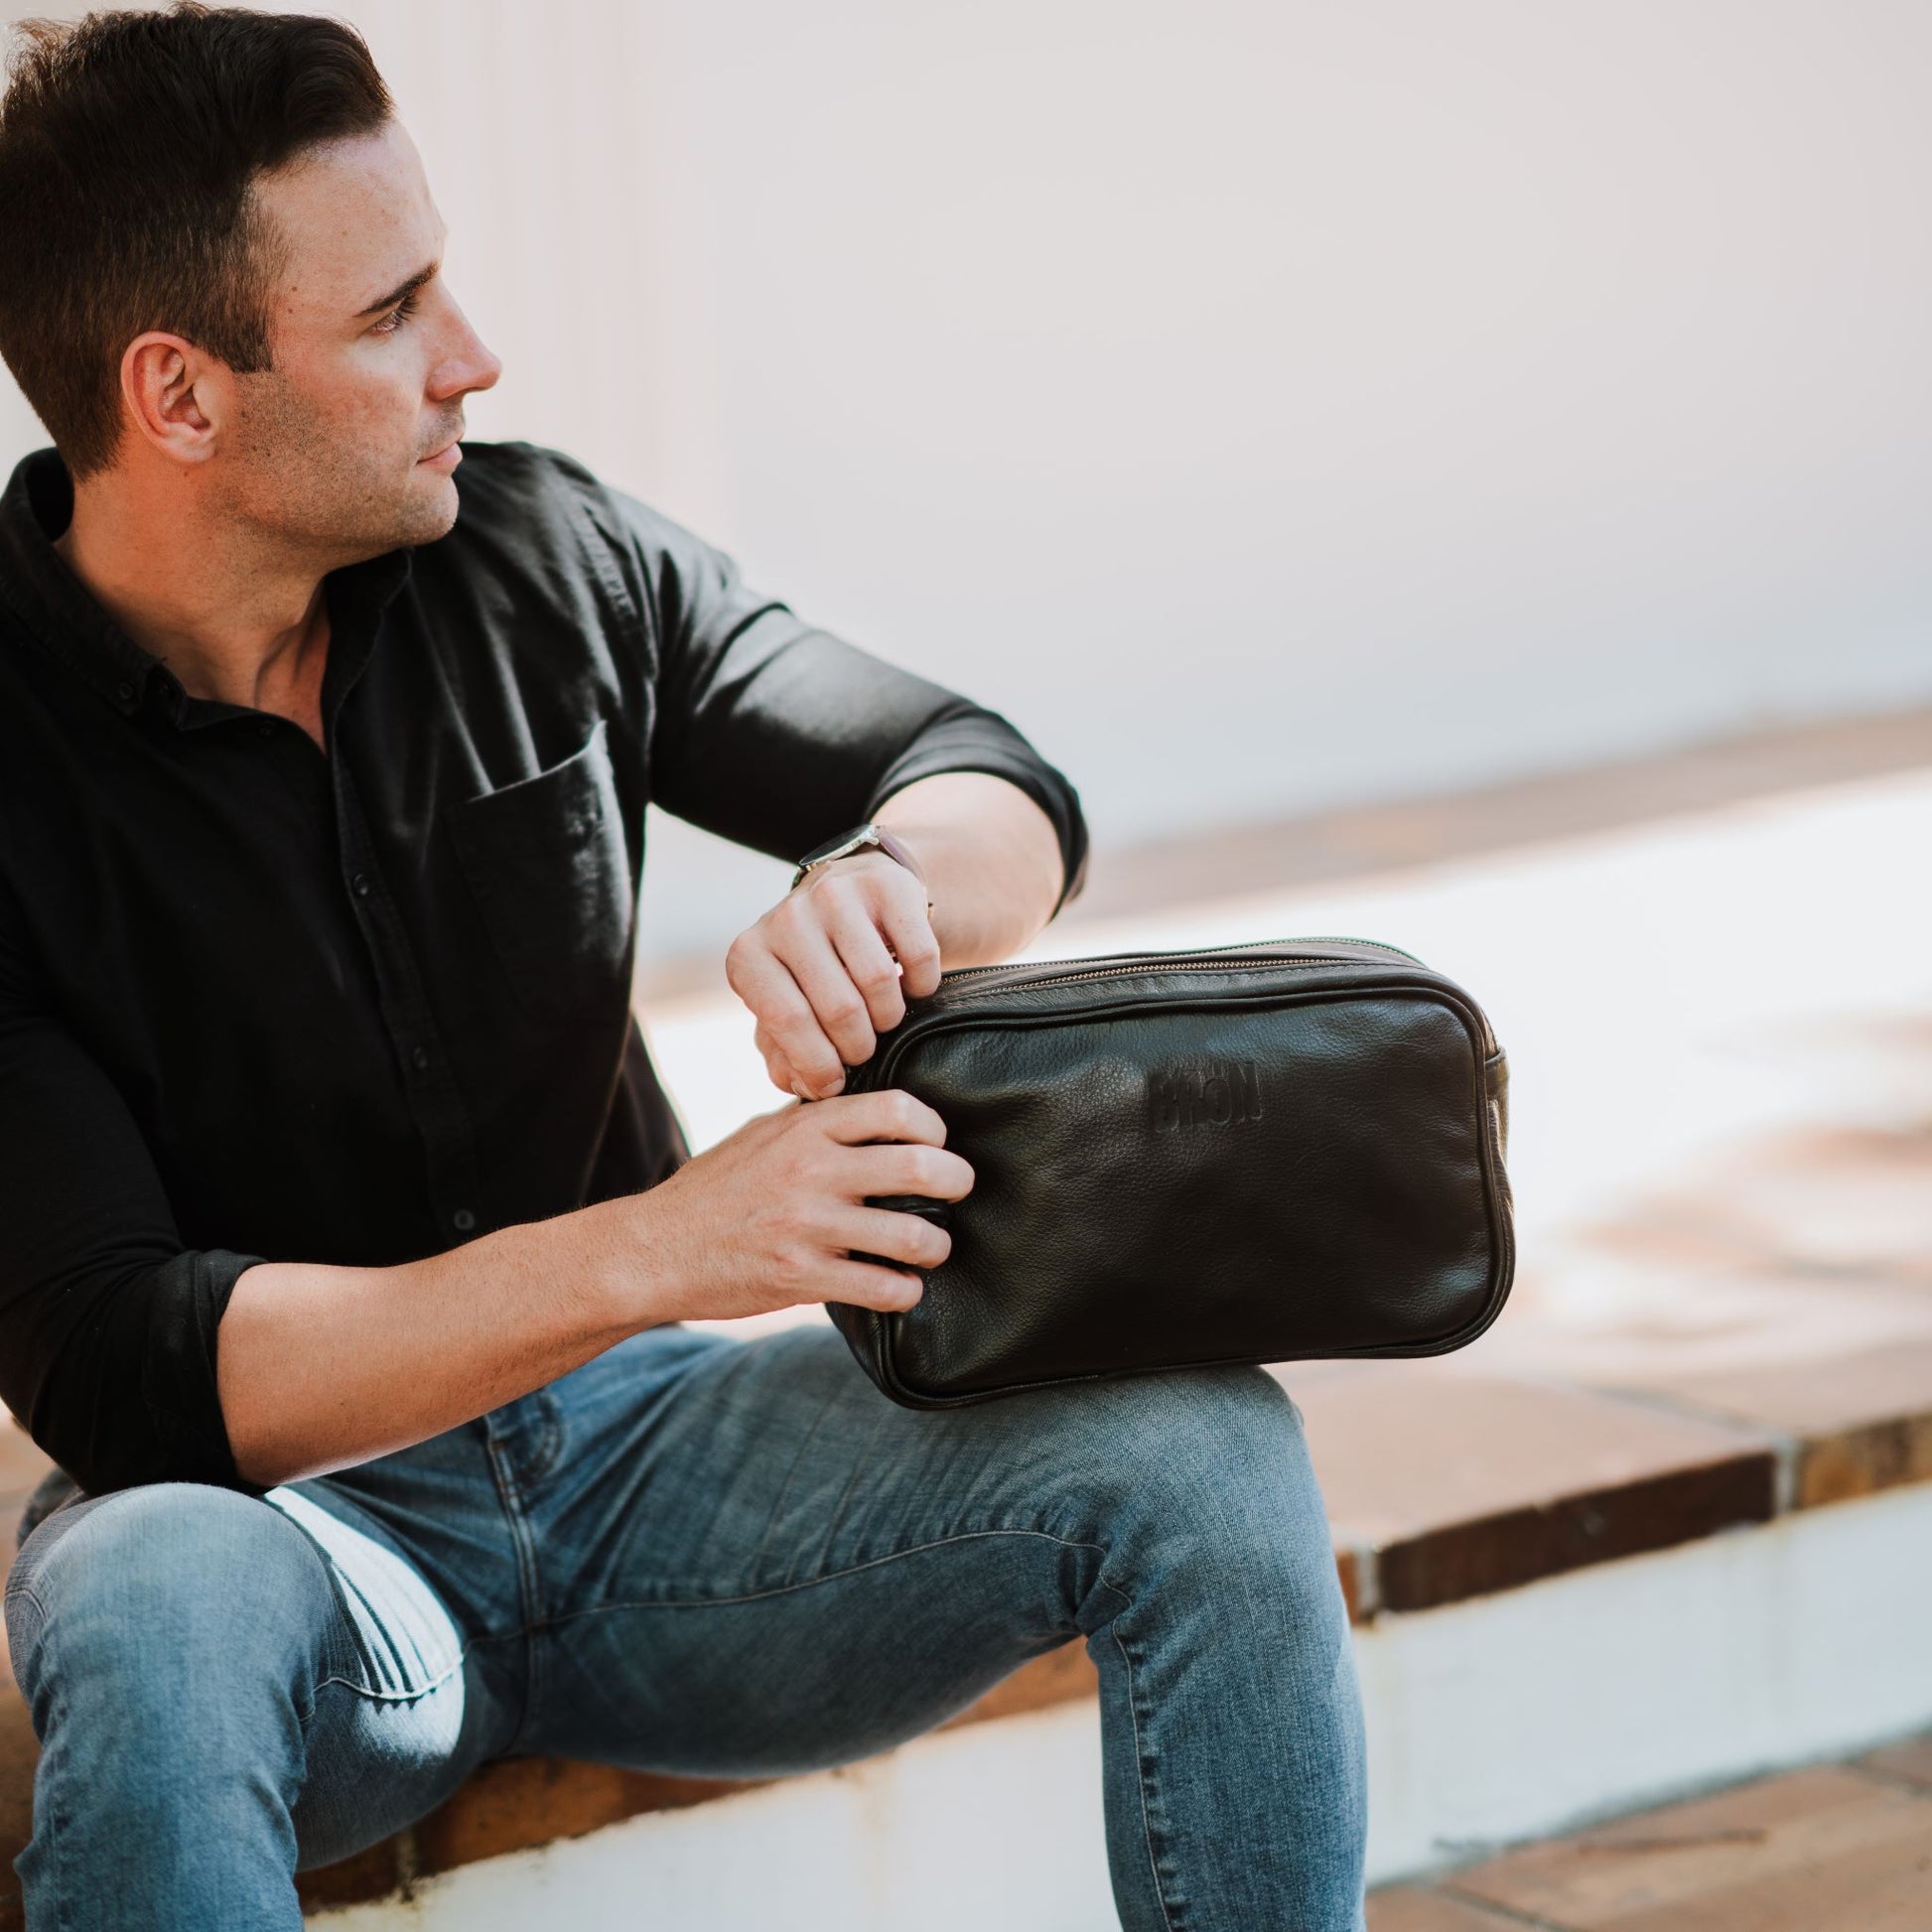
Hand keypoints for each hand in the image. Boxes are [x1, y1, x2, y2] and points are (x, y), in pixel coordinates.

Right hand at [637, 1088, 972, 1320]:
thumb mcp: (762, 1134)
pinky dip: (905, 1292)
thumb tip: (874, 1112)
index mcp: (805, 1128)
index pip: (898, 1110)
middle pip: (920, 1166)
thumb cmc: (714, 1188)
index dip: (934, 1127)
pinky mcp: (801, 1277)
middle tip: (958, 1191)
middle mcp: (811, 1171)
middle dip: (957, 1181)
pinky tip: (900, 1288)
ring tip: (932, 1248)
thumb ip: (816, 1121)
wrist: (654, 1249)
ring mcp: (807, 1226)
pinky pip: (882, 1288)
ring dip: (937, 1246)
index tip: (937, 1144)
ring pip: (912, 1235)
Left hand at [725, 850, 940, 1098]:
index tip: (837, 1082)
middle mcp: (786, 918)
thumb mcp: (788, 1007)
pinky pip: (918, 955)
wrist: (852, 895)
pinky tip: (911, 986)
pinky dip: (923, 984)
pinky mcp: (885, 885)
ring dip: (891, 1017)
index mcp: (749, 955)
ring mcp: (835, 895)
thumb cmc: (815, 968)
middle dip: (860, 1046)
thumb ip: (786, 1055)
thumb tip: (809, 1086)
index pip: (787, 1022)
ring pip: (880, 982)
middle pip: (840, 1008)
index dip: (819, 1064)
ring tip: (884, 1018)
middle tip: (864, 1049)